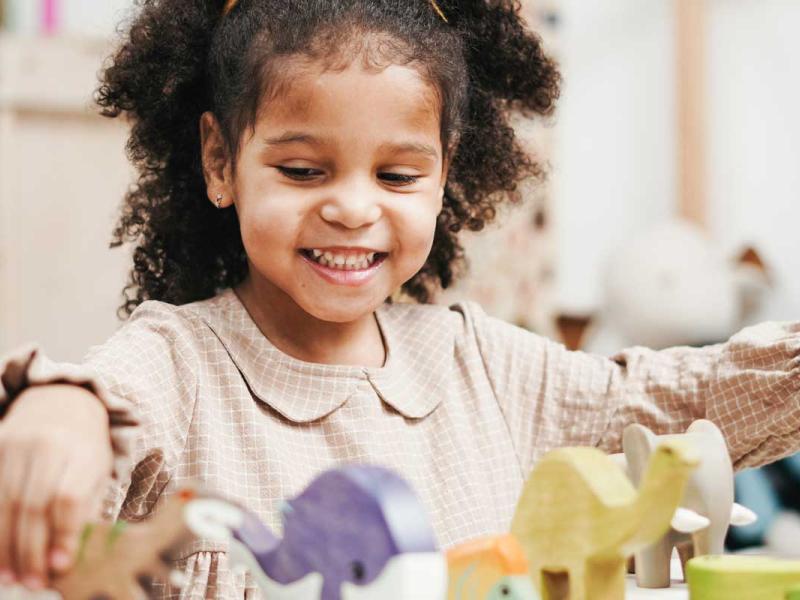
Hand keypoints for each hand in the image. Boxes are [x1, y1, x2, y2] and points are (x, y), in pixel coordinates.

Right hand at [0, 385, 111, 589]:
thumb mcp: (98, 472)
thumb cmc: (85, 448)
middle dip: (30, 550)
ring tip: (10, 577)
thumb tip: (66, 558)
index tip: (60, 566)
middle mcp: (48, 445)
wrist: (62, 403)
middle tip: (32, 582)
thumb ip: (85, 510)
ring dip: (4, 546)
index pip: (68, 497)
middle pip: (32, 505)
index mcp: (83, 451)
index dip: (62, 535)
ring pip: (4, 503)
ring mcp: (16, 444)